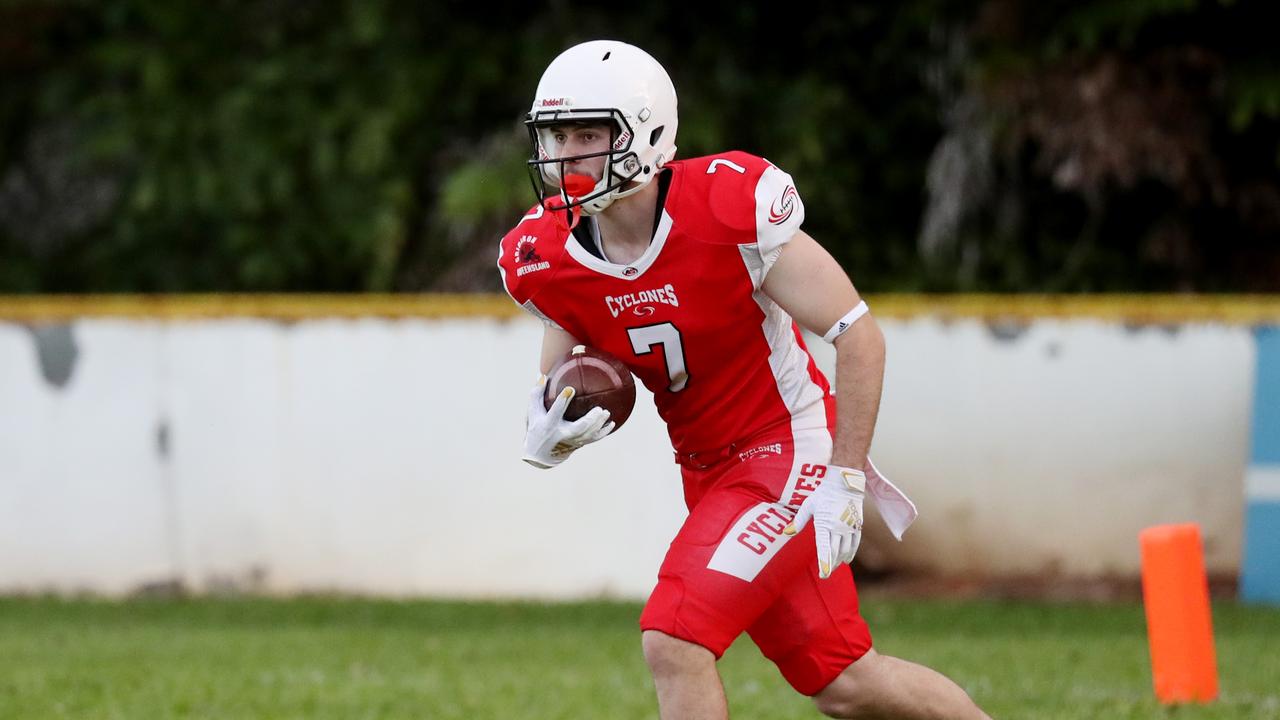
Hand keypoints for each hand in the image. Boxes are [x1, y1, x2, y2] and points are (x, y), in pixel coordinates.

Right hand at [522, 375, 613, 468]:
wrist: (540, 453)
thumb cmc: (537, 425)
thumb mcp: (533, 411)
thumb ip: (537, 393)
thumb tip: (542, 374)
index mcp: (549, 424)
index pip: (555, 412)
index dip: (562, 401)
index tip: (570, 389)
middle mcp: (561, 434)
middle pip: (578, 428)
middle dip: (590, 420)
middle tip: (600, 409)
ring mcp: (571, 441)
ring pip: (588, 435)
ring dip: (598, 425)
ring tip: (606, 412)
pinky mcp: (579, 444)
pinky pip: (593, 439)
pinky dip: (603, 432)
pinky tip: (612, 423)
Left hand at [784, 463, 865, 578]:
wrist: (845, 483)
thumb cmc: (824, 493)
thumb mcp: (809, 505)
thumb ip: (798, 521)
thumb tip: (786, 532)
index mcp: (824, 523)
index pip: (824, 547)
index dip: (824, 562)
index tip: (823, 575)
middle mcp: (838, 528)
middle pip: (835, 552)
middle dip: (830, 565)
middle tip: (825, 574)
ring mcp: (849, 527)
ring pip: (845, 550)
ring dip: (839, 561)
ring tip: (833, 567)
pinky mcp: (857, 525)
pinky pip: (855, 543)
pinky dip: (850, 553)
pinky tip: (846, 560)